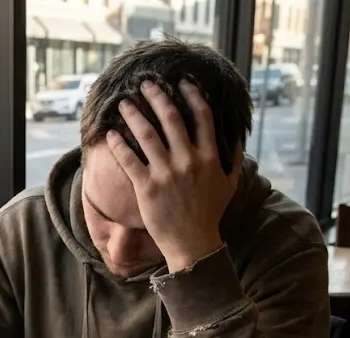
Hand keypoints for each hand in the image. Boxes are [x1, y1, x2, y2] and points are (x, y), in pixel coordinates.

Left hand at [106, 79, 241, 273]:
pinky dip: (119, 144)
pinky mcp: (146, 187)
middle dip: (157, 96)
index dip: (191, 95)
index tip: (182, 82)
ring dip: (134, 115)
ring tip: (123, 103)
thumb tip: (239, 135)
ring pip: (147, 134)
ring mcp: (166, 173)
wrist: (193, 244)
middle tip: (145, 83)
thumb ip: (233, 158)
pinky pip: (129, 160)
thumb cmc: (210, 214)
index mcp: (209, 157)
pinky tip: (111, 134)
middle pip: (171, 118)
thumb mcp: (229, 184)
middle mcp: (188, 160)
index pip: (202, 116)